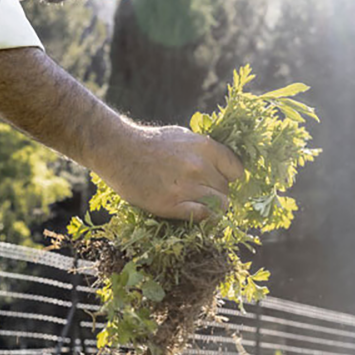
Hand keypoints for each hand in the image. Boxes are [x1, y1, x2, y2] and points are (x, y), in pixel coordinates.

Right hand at [98, 125, 244, 220]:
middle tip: (203, 194)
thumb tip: (221, 164)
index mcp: (206, 147)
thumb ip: (203, 150)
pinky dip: (204, 218)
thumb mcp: (182, 136)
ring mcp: (187, 186)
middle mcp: (200, 166)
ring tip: (199, 204)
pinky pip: (204, 216)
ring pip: (221, 205)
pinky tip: (195, 213)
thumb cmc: (149, 142)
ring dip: (213, 207)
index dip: (229, 178)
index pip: (237, 170)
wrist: (117, 150)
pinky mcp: (172, 204)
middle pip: (227, 190)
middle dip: (218, 193)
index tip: (220, 181)